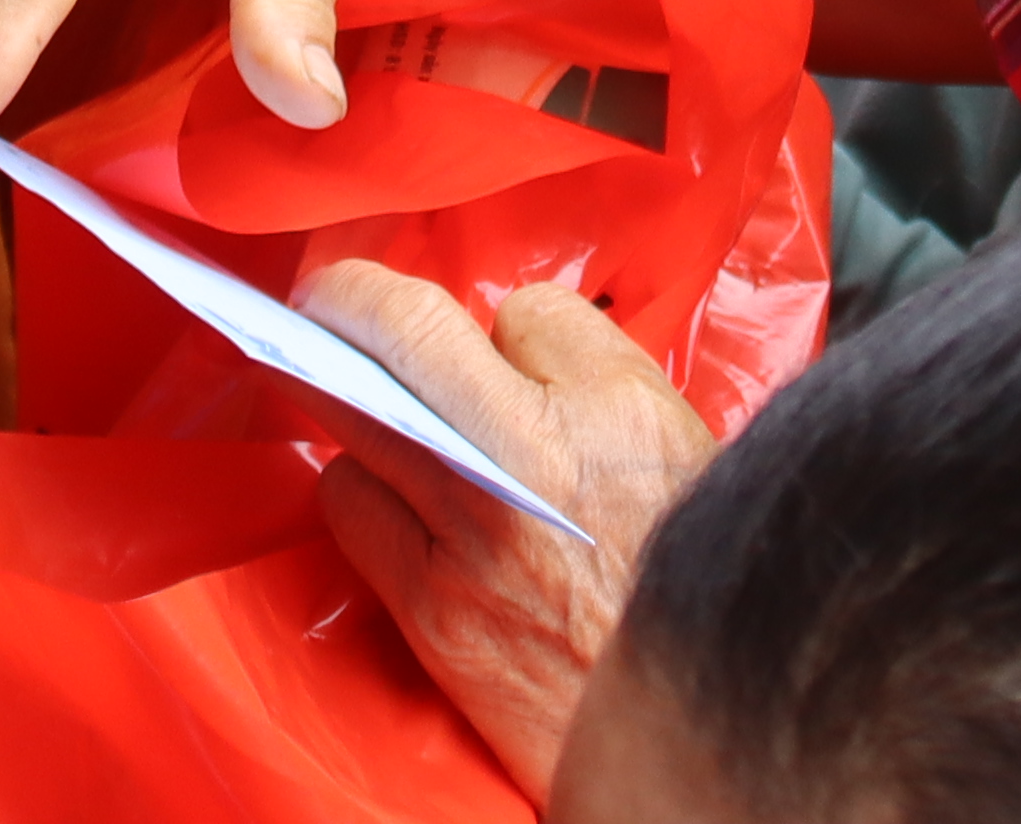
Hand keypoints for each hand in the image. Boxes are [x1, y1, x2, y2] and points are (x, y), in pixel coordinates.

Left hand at [296, 270, 720, 795]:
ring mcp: (468, 539)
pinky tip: (388, 491)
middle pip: (405, 335)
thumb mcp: (684, 447)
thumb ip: (593, 373)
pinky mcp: (430, 609)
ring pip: (355, 418)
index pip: (526, 306)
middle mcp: (533, 464)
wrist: (688, 724)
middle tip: (332, 296)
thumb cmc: (686, 580)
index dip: (496, 309)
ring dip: (356, 404)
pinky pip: (351, 507)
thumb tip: (506, 339)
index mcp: (616, 414)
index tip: (450, 306)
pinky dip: (360, 487)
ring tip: (370, 407)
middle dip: (354, 301)